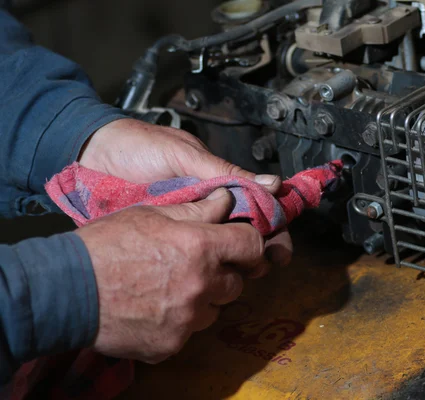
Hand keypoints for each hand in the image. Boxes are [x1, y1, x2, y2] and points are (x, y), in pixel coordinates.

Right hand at [77, 188, 267, 362]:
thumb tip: (226, 200)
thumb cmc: (106, 244)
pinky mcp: (171, 344)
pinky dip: (179, 322)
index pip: (252, 247)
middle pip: (236, 282)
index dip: (248, 244)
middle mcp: (201, 286)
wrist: (66, 290)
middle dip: (222, 273)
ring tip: (171, 288)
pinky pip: (190, 332)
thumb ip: (196, 210)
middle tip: (196, 266)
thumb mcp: (151, 214)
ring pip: (215, 309)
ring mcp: (188, 320)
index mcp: (200, 247)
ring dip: (203, 299)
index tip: (239, 245)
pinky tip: (155, 309)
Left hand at [79, 118, 291, 266]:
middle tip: (260, 268)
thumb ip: (225, 173)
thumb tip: (273, 184)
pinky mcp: (164, 240)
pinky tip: (208, 280)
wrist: (91, 156)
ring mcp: (185, 226)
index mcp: (218, 185)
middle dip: (257, 252)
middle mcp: (206, 208)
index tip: (279, 250)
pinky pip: (187, 255)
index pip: (256, 209)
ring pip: (217, 249)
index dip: (272, 229)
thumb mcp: (184, 156)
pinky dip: (200, 267)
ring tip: (240, 277)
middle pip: (241, 234)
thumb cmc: (140, 148)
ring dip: (232, 264)